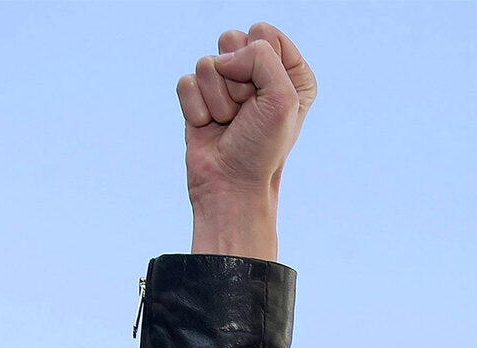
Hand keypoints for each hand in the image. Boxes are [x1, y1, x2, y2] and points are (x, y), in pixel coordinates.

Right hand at [178, 23, 316, 256]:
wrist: (232, 185)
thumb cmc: (263, 147)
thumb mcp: (282, 98)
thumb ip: (261, 57)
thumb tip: (220, 58)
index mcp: (290, 71)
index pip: (264, 33)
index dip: (260, 62)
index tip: (266, 97)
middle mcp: (259, 73)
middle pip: (232, 40)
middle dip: (237, 79)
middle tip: (246, 112)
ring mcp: (226, 84)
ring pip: (206, 63)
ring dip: (218, 100)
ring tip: (229, 123)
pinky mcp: (198, 96)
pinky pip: (186, 82)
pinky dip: (197, 108)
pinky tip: (209, 127)